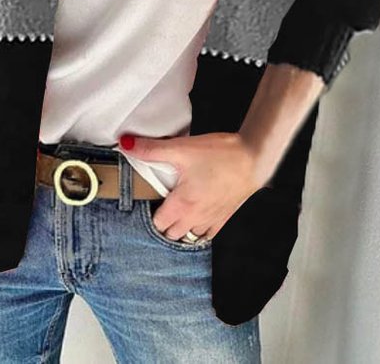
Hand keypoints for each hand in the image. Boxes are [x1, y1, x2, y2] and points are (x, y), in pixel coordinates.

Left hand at [122, 132, 273, 241]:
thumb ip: (151, 149)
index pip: (157, 224)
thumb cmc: (220, 155)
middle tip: (158, 205)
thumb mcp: (181, 149)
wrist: (254, 158)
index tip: (145, 202)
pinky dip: (198, 229)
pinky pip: (207, 234)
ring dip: (180, 228)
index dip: (148, 214)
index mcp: (182, 205)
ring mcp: (212, 220)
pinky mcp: (225, 216)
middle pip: (171, 233)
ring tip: (175, 210)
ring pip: (189, 235)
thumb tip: (125, 144)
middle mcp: (196, 218)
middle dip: (162, 223)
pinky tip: (196, 216)